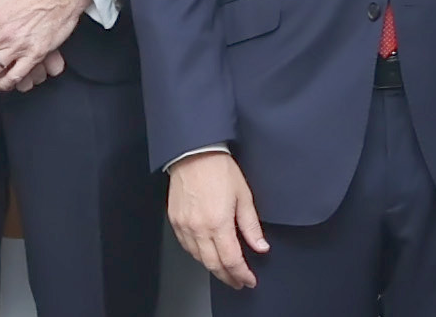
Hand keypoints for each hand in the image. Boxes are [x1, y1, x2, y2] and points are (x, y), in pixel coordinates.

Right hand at [169, 151, 267, 289]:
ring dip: (213, 268)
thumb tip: (260, 246)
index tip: (249, 280)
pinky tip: (207, 254)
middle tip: (238, 281)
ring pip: (198, 258)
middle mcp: (199, 229)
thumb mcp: (244, 196)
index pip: (231, 260)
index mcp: (218, 223)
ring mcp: (184, 227)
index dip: (241, 274)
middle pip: (213, 264)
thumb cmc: (220, 170)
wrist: (194, 154)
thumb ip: (251, 226)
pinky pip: (187, 247)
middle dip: (228, 277)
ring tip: (226, 271)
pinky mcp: (175, 222)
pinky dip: (199, 255)